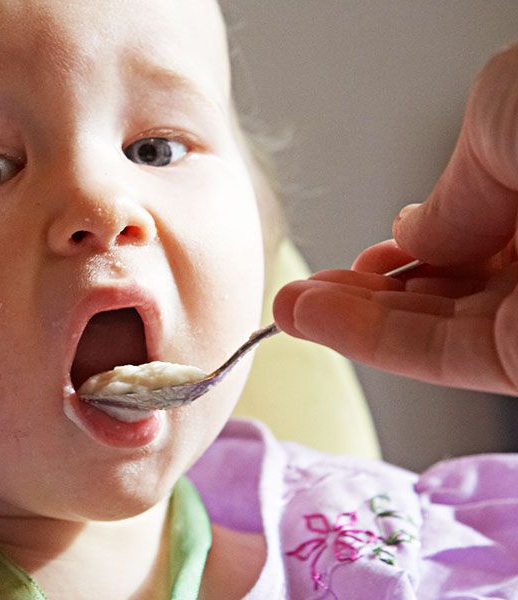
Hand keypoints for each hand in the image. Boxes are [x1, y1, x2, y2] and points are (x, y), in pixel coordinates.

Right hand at [273, 43, 517, 395]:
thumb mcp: (507, 108)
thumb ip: (454, 179)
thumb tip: (418, 235)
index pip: (470, 226)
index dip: (408, 243)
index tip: (360, 255)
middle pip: (442, 283)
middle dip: (365, 287)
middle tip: (305, 289)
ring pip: (431, 323)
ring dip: (350, 317)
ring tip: (289, 306)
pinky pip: (438, 355)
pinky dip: (367, 341)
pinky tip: (312, 319)